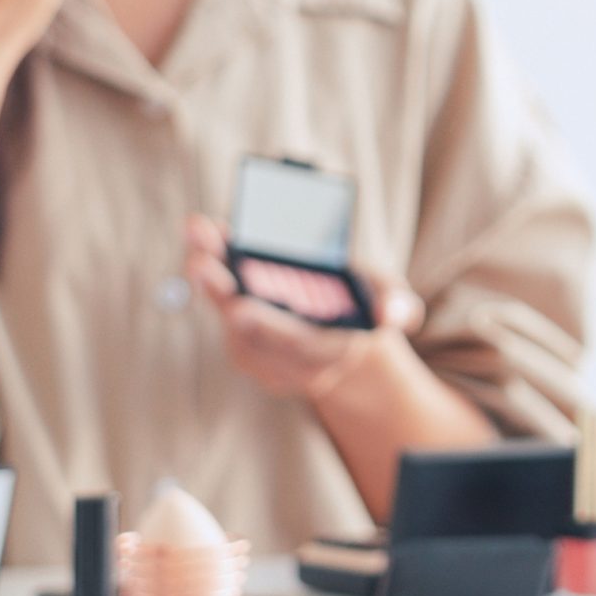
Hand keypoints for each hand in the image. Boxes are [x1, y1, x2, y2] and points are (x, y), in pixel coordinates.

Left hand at [184, 215, 426, 401]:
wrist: (344, 339)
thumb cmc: (367, 310)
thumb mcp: (394, 302)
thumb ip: (398, 305)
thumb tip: (392, 314)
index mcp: (330, 352)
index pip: (296, 346)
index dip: (269, 328)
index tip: (241, 308)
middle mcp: (291, 363)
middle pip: (248, 333)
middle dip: (223, 295)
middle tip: (201, 262)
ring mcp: (263, 357)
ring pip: (226, 320)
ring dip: (208, 279)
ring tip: (197, 233)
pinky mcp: (242, 342)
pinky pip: (222, 312)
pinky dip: (208, 279)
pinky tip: (201, 241)